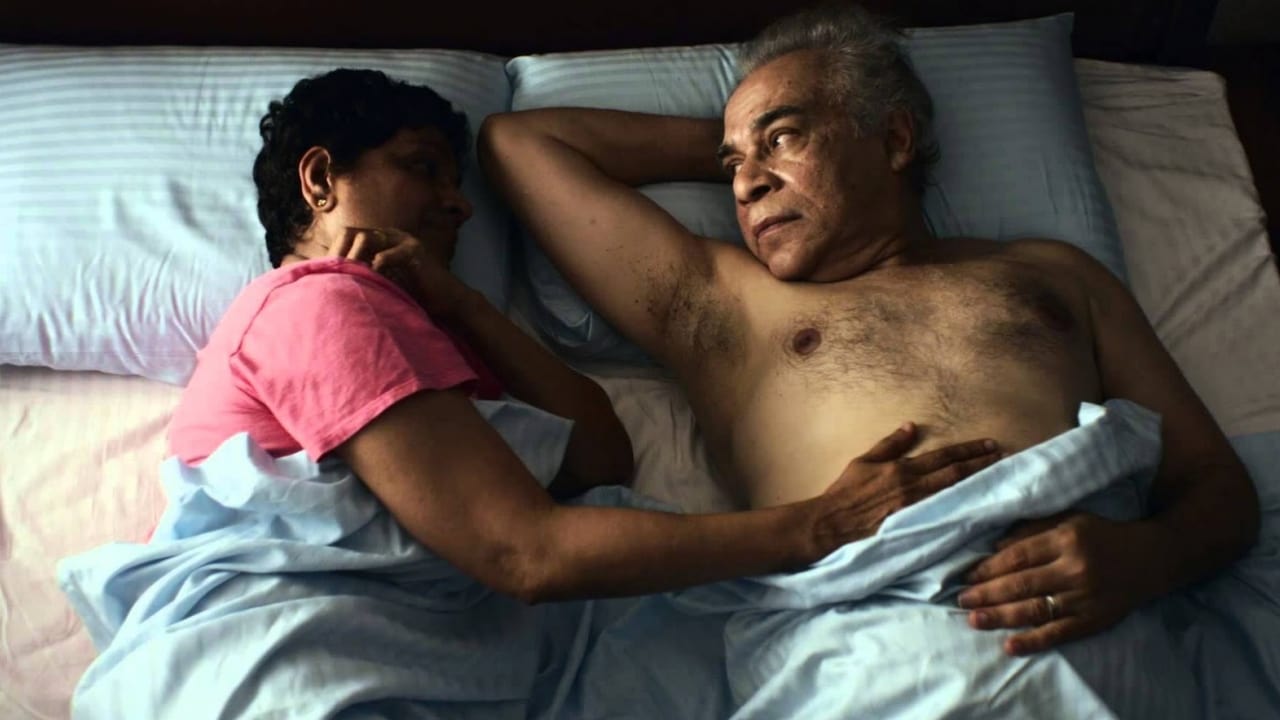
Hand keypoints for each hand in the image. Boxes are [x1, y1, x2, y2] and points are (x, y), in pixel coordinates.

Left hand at [327, 227, 470, 317]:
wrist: (446, 301)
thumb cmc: (413, 295)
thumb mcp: (383, 281)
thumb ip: (364, 274)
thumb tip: (332, 281)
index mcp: (381, 240)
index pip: (348, 236)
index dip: (335, 253)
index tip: (326, 275)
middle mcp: (390, 235)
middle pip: (353, 233)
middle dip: (342, 255)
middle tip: (335, 277)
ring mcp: (403, 240)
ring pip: (367, 239)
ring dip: (355, 260)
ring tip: (350, 279)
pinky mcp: (414, 250)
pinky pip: (387, 254)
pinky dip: (376, 267)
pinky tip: (372, 281)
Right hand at [810, 423, 1001, 556]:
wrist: (832, 524)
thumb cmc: (844, 492)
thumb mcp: (863, 460)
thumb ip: (890, 444)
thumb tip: (911, 426)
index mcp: (902, 468)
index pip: (944, 457)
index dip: (969, 450)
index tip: (990, 445)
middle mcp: (914, 487)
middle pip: (956, 474)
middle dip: (982, 465)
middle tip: (1005, 458)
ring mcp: (916, 510)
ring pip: (955, 495)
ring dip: (978, 485)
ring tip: (999, 479)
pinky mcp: (915, 529)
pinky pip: (945, 517)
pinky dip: (964, 510)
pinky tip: (979, 509)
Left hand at [956, 512, 1161, 654]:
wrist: (1152, 557)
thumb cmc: (1101, 535)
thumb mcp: (1069, 519)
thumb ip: (1032, 529)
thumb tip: (993, 546)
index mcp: (1066, 539)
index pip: (1018, 556)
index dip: (989, 568)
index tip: (967, 576)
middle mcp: (1075, 569)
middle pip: (1021, 584)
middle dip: (987, 594)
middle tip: (961, 601)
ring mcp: (1085, 597)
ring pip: (1035, 610)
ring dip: (1000, 617)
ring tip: (973, 621)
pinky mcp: (1095, 620)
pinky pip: (1059, 633)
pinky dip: (1033, 641)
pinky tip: (1009, 646)